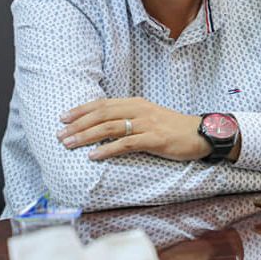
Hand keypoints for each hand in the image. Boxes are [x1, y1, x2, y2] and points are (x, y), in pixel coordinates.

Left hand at [57, 97, 209, 160]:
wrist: (200, 134)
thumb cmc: (173, 128)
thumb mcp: (149, 117)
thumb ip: (129, 118)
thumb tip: (103, 125)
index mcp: (136, 103)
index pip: (103, 103)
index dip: (81, 110)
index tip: (63, 118)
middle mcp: (140, 110)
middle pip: (102, 114)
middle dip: (78, 124)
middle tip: (60, 134)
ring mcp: (147, 124)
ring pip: (110, 127)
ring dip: (86, 136)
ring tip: (69, 144)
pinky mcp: (155, 139)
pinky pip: (126, 143)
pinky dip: (107, 149)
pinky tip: (93, 156)